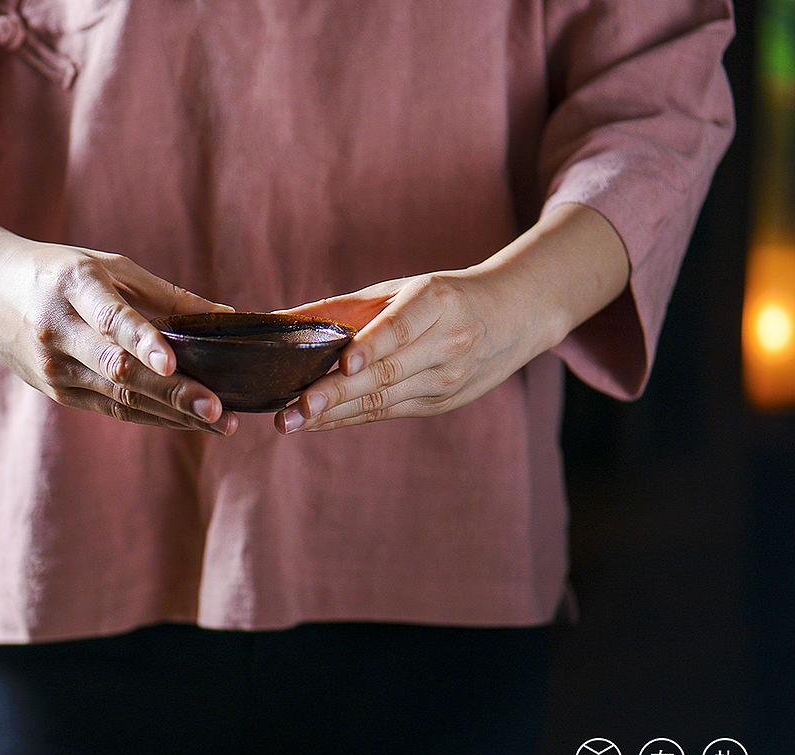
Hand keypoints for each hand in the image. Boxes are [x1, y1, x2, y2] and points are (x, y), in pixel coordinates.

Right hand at [0, 184, 238, 433]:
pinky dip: (152, 415)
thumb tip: (227, 315)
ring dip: (172, 412)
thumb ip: (165, 293)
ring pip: (119, 397)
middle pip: (120, 369)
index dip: (143, 340)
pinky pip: (111, 408)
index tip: (173, 360)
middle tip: (219, 409)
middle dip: (173, 391)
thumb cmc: (56, 270)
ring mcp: (54, 366)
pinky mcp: (55, 391)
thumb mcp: (106, 265)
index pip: (112, 318)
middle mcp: (59, 330)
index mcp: (73, 286)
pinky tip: (187, 421)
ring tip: (218, 421)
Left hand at [275, 202, 630, 432]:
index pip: (402, 328)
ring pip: (384, 399)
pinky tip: (314, 423)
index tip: (345, 362)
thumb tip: (280, 321)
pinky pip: (386, 412)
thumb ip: (343, 308)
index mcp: (438, 303)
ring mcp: (447, 379)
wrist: (515, 316)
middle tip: (294, 408)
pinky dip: (347, 419)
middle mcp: (447, 344)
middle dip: (336, 393)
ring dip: (334, 413)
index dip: (373, 346)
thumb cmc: (442, 297)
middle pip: (387, 372)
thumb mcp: (400, 290)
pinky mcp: (440, 404)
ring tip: (292, 421)